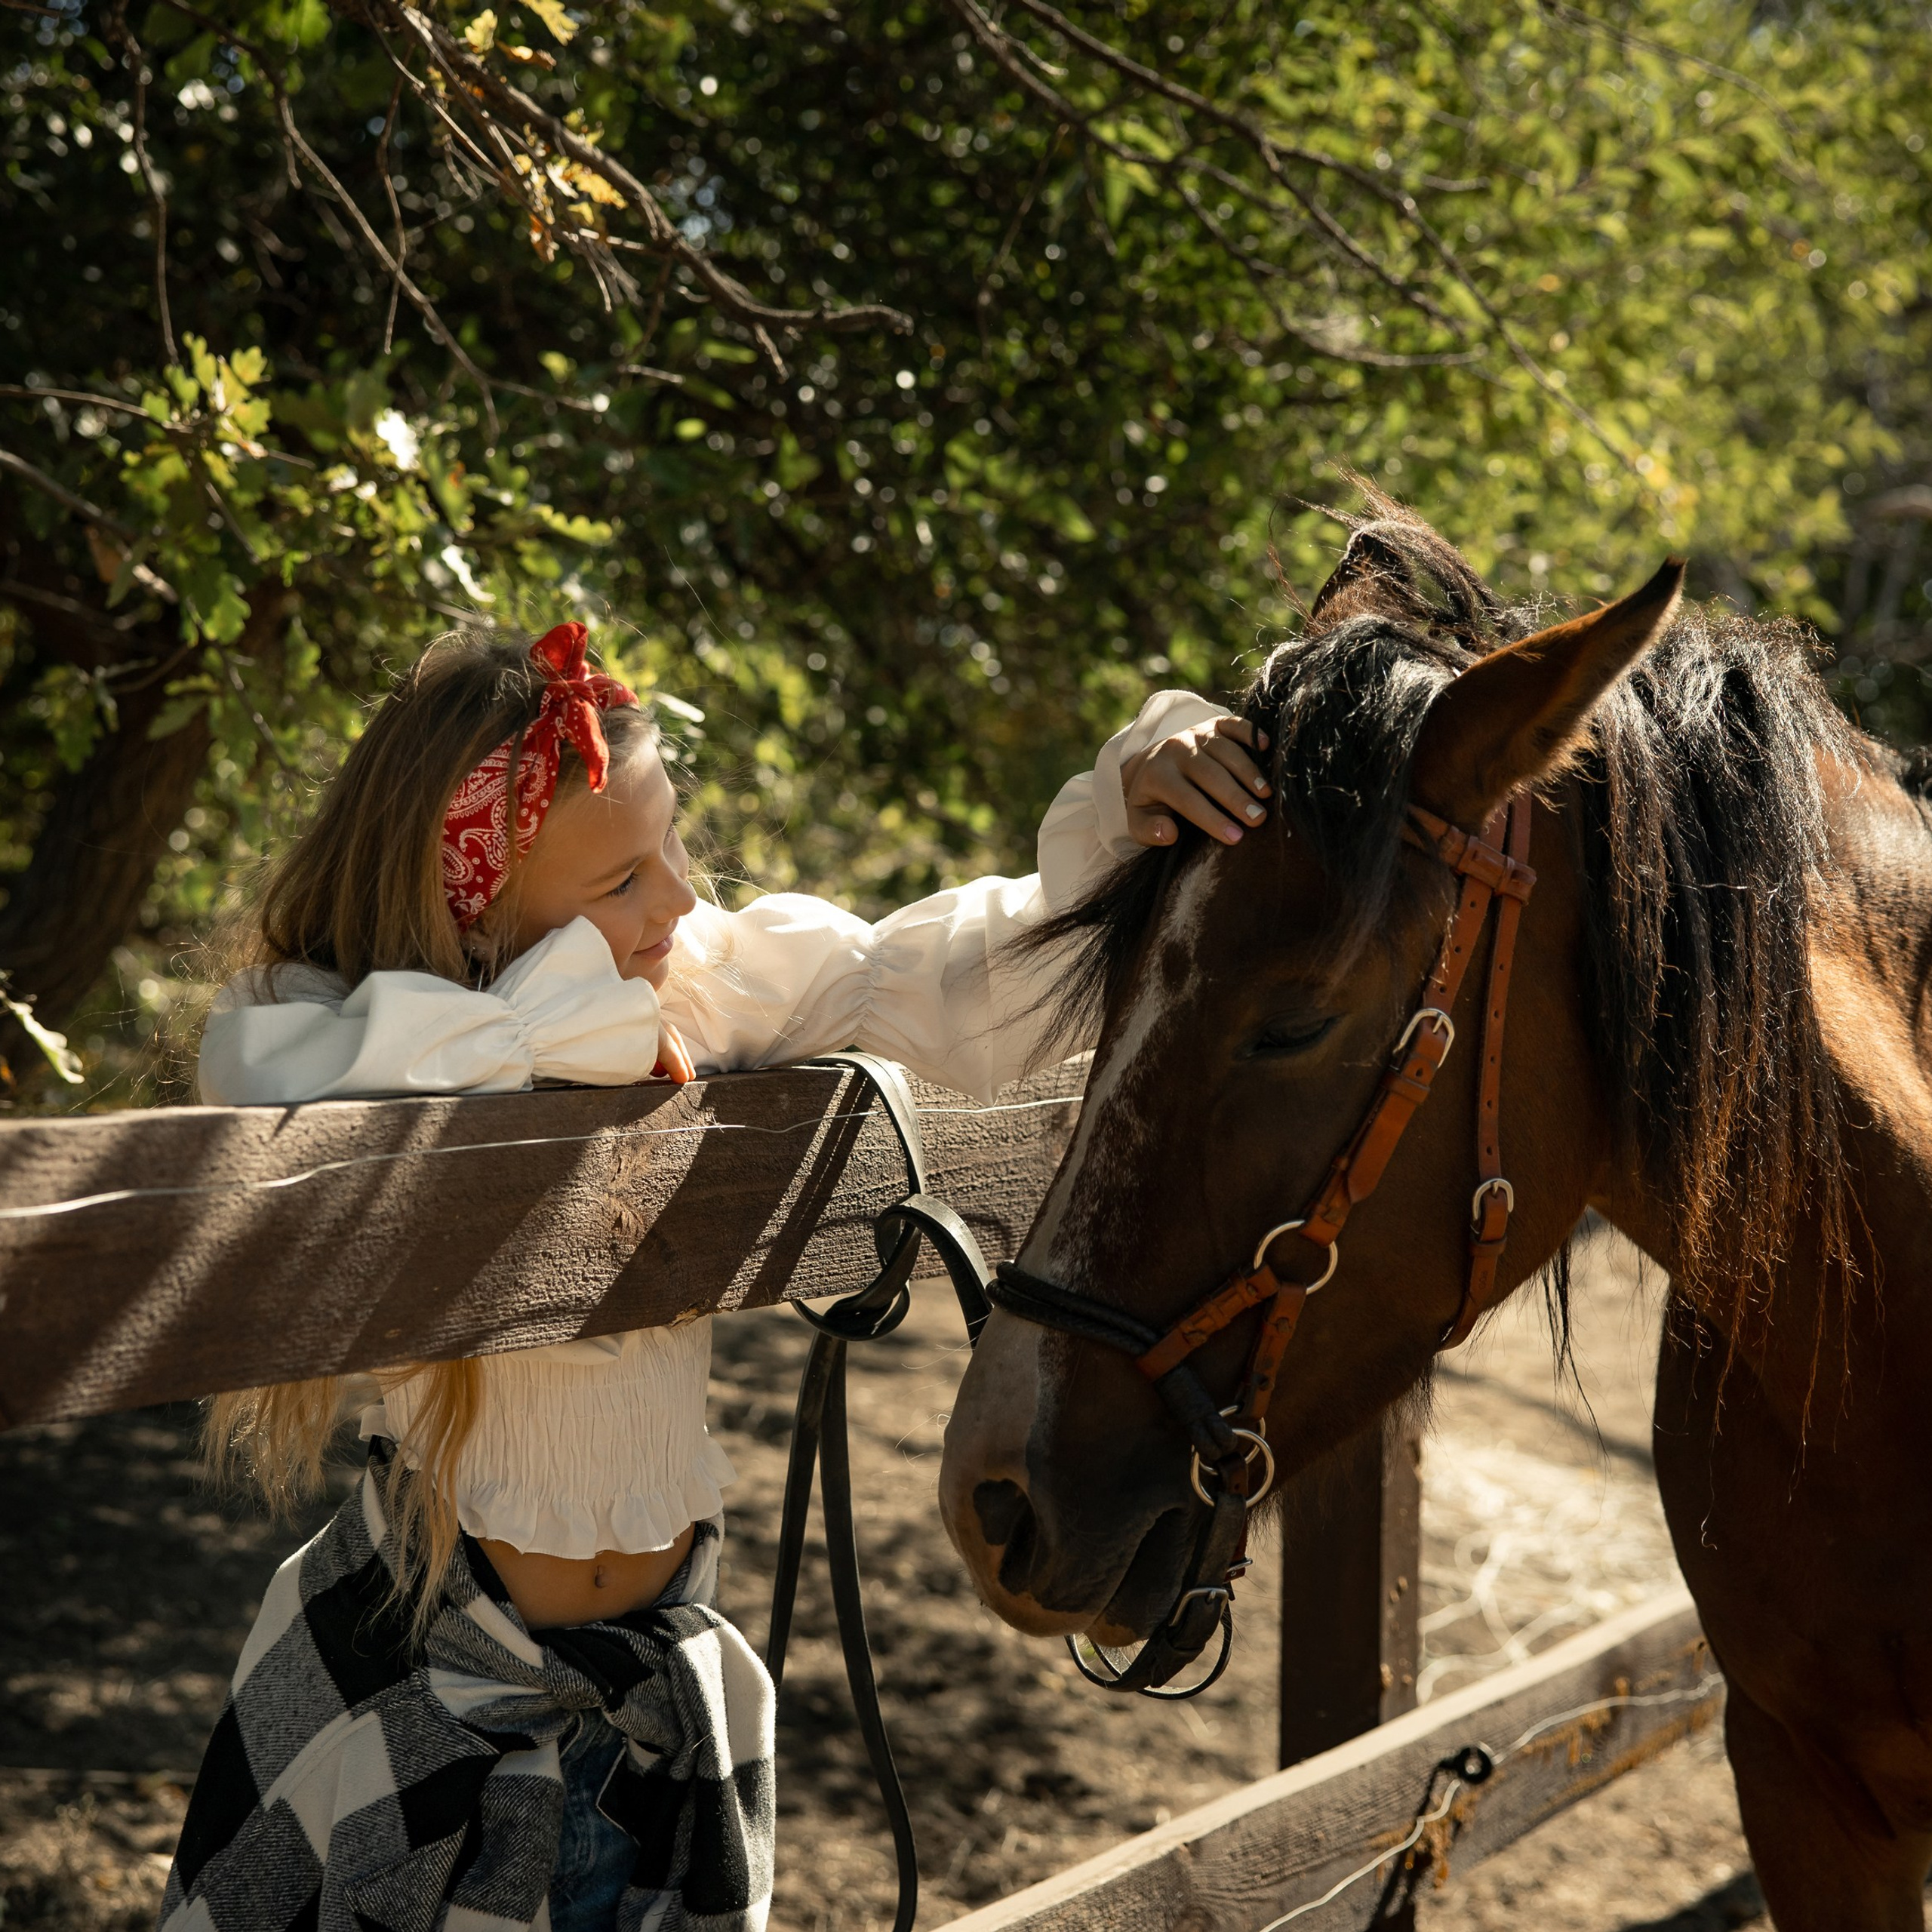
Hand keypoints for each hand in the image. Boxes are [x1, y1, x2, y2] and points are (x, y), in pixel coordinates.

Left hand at [1120, 715, 1271, 847]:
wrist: (1151, 764)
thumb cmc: (1152, 801)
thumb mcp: (1138, 820)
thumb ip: (1148, 830)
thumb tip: (1168, 833)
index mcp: (1157, 776)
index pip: (1187, 799)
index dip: (1212, 819)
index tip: (1235, 837)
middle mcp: (1176, 750)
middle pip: (1209, 774)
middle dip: (1235, 797)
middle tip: (1258, 818)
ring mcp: (1195, 734)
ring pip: (1224, 750)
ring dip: (1248, 771)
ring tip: (1266, 793)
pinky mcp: (1212, 724)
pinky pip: (1232, 724)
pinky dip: (1249, 732)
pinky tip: (1266, 746)